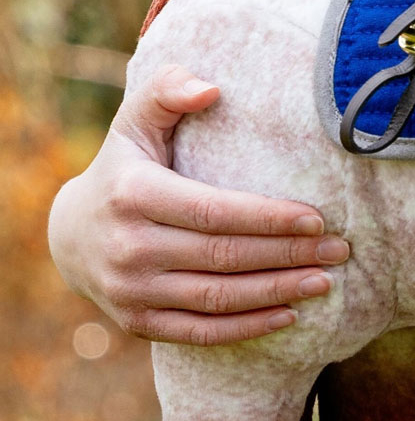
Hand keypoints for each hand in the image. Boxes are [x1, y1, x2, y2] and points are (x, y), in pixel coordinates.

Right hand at [48, 69, 349, 343]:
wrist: (69, 235)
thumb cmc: (122, 168)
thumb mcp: (134, 123)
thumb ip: (167, 92)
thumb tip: (211, 89)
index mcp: (133, 195)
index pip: (214, 211)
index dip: (269, 218)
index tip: (318, 219)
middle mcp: (129, 247)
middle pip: (224, 256)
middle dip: (288, 255)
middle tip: (339, 250)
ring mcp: (131, 291)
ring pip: (217, 297)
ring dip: (277, 292)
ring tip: (324, 281)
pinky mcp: (137, 323)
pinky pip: (200, 332)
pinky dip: (247, 328)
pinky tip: (289, 314)